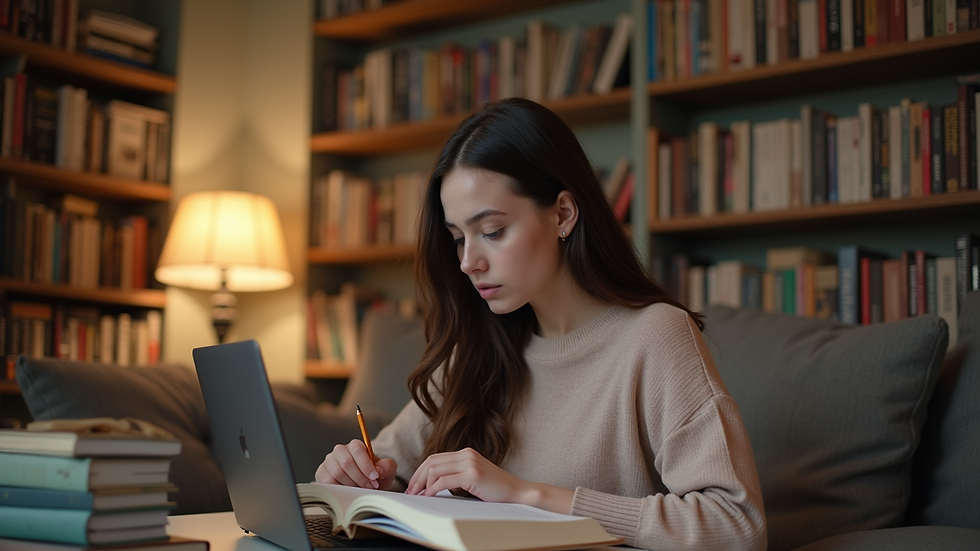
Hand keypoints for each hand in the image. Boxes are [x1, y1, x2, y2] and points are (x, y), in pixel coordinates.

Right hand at [315, 439, 397, 489]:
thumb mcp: (386, 471)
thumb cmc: (373, 476)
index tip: (375, 477)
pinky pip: (328, 482)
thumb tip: (379, 469)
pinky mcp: (321, 473)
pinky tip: (348, 491)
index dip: (366, 464)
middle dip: (360, 477)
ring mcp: (329, 461)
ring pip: (337, 473)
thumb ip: (387, 466)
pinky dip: (340, 489)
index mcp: (355, 445)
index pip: (358, 450)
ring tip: (360, 489)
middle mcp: (340, 450)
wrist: (362, 486)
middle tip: (370, 486)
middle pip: (347, 462)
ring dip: (351, 484)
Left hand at [405, 447, 545, 505]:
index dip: (420, 472)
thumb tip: (433, 484)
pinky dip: (432, 490)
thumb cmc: (496, 490)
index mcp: (466, 453)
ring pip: (434, 470)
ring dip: (422, 484)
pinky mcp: (472, 474)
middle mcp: (466, 454)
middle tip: (410, 493)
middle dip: (417, 478)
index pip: (435, 458)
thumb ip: (457, 474)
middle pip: (431, 462)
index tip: (413, 486)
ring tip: (418, 497)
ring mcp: (469, 463)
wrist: (518, 493)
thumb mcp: (474, 477)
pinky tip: (428, 497)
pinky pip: (443, 481)